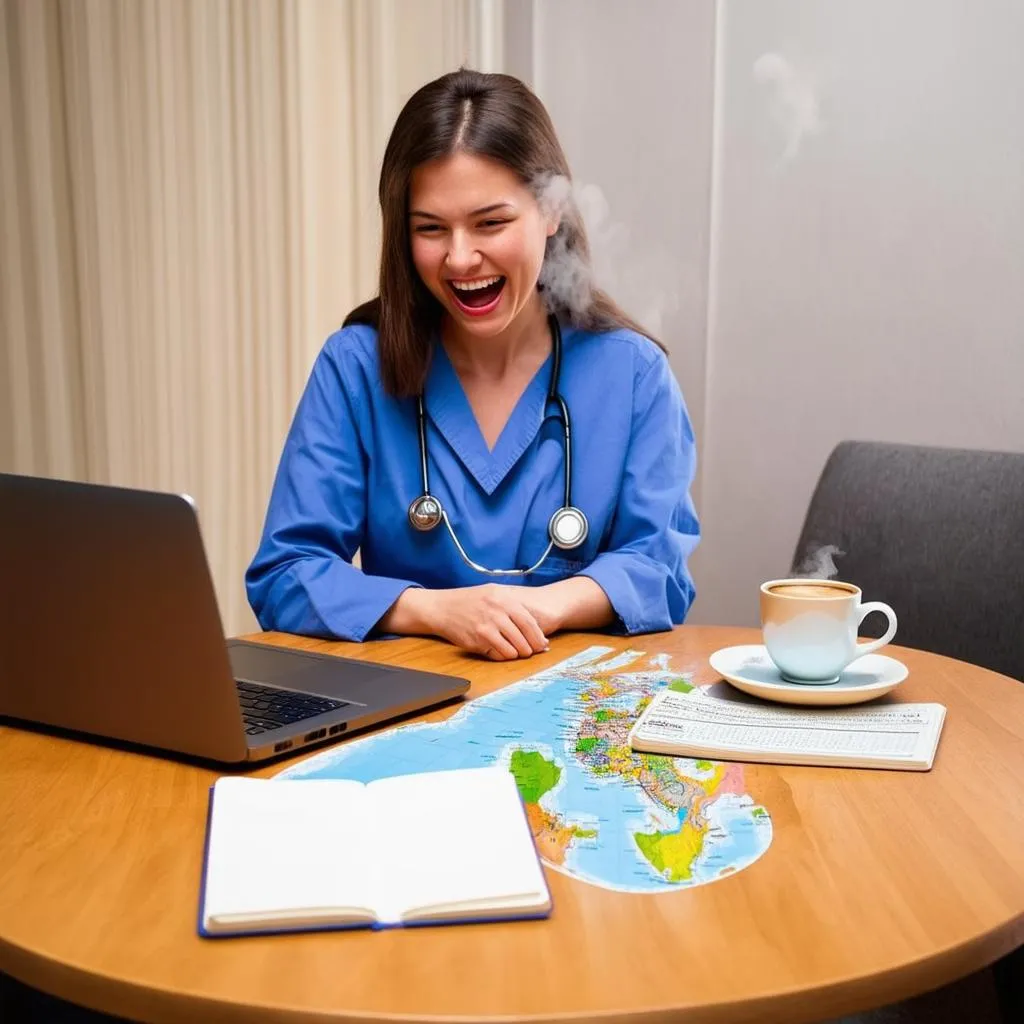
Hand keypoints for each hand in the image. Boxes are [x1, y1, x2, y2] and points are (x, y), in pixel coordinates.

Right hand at [400, 584, 550, 660]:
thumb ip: (515, 608)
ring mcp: (486, 628)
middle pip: (523, 639)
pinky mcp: (477, 641)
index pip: (529, 623)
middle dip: (530, 649)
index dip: (538, 637)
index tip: (542, 644)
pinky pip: (498, 654)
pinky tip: (501, 650)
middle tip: (531, 651)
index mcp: (503, 599)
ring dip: (517, 654)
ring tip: (515, 651)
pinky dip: (503, 656)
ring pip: (512, 650)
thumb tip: (537, 630)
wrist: (443, 608)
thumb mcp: (494, 593)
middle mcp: (496, 613)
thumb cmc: (471, 601)